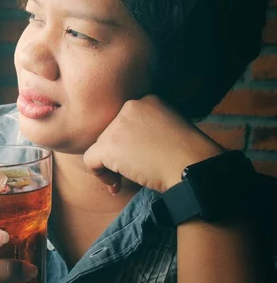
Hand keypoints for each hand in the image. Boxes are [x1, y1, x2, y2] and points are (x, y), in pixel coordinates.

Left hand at [83, 95, 222, 193]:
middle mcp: (130, 106)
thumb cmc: (189, 156)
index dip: (130, 142)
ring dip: (112, 165)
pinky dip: (100, 175)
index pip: (125, 121)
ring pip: (101, 146)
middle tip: (136, 170)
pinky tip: (115, 185)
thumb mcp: (172, 128)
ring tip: (130, 178)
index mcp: (148, 100)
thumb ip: (148, 129)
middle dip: (120, 154)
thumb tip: (127, 146)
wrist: (193, 167)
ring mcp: (118, 124)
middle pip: (111, 133)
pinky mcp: (109, 144)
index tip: (143, 158)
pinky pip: (91, 160)